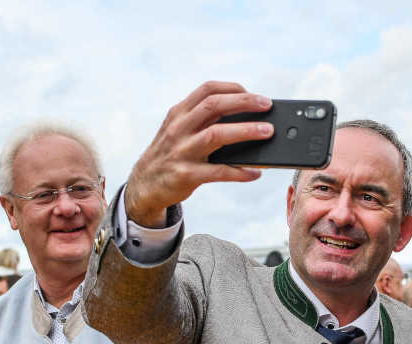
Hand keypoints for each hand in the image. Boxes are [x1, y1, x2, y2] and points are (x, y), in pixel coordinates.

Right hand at [124, 81, 274, 226]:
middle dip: (244, 102)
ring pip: (216, 134)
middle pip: (214, 106)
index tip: (254, 94)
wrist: (144, 186)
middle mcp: (179, 128)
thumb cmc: (170, 155)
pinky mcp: (186, 175)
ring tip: (267, 132)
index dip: (233, 89)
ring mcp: (182, 151)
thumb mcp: (178, 131)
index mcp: (179, 114)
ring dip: (245, 131)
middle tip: (267, 105)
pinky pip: (218, 172)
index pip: (207, 90)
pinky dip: (240, 172)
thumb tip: (245, 117)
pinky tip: (255, 172)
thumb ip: (202, 121)